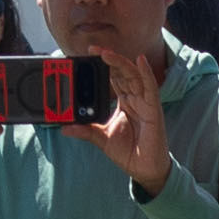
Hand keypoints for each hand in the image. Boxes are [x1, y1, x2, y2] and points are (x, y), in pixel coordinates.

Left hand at [79, 30, 174, 193]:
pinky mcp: (153, 109)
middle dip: (108, 59)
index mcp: (124, 103)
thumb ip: (85, 131)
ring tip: (106, 53)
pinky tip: (140, 61)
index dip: (102, 65)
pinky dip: (145, 73)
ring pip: (133, 76)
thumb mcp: (101, 139)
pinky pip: (150, 87)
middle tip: (92, 49)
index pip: (112, 78)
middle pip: (122, 73)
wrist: (144, 169)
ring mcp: (145, 102)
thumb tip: (64, 127)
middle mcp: (135, 99)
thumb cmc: (128, 152)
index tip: (87, 55)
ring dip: (120, 63)